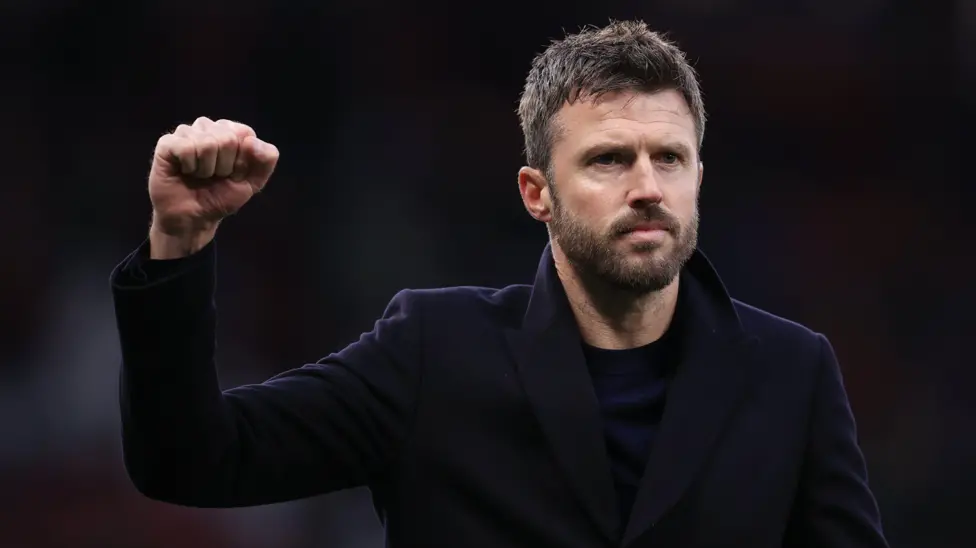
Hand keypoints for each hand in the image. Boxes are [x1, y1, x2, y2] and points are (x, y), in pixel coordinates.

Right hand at [147, 117, 278, 256]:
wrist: (193, 218)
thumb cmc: (221, 197)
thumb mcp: (252, 182)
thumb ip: (266, 160)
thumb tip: (251, 141)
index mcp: (230, 131)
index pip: (245, 134)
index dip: (241, 161)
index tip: (233, 173)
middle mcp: (208, 127)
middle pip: (227, 138)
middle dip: (224, 166)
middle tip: (213, 176)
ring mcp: (186, 132)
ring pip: (207, 143)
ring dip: (206, 169)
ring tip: (199, 175)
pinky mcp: (167, 143)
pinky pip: (186, 148)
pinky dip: (189, 167)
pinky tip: (184, 172)